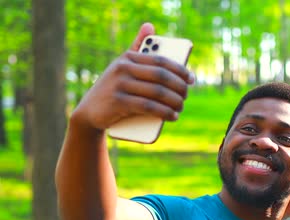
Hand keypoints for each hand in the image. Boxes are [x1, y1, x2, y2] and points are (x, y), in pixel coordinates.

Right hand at [72, 22, 192, 131]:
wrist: (90, 111)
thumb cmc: (115, 87)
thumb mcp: (124, 66)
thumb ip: (137, 47)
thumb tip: (149, 26)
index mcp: (128, 57)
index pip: (161, 60)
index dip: (180, 70)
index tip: (191, 79)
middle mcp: (123, 68)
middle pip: (161, 77)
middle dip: (179, 87)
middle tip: (186, 96)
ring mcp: (119, 85)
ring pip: (157, 92)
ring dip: (174, 102)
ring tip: (180, 107)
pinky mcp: (118, 102)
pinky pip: (148, 107)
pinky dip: (164, 112)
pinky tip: (173, 116)